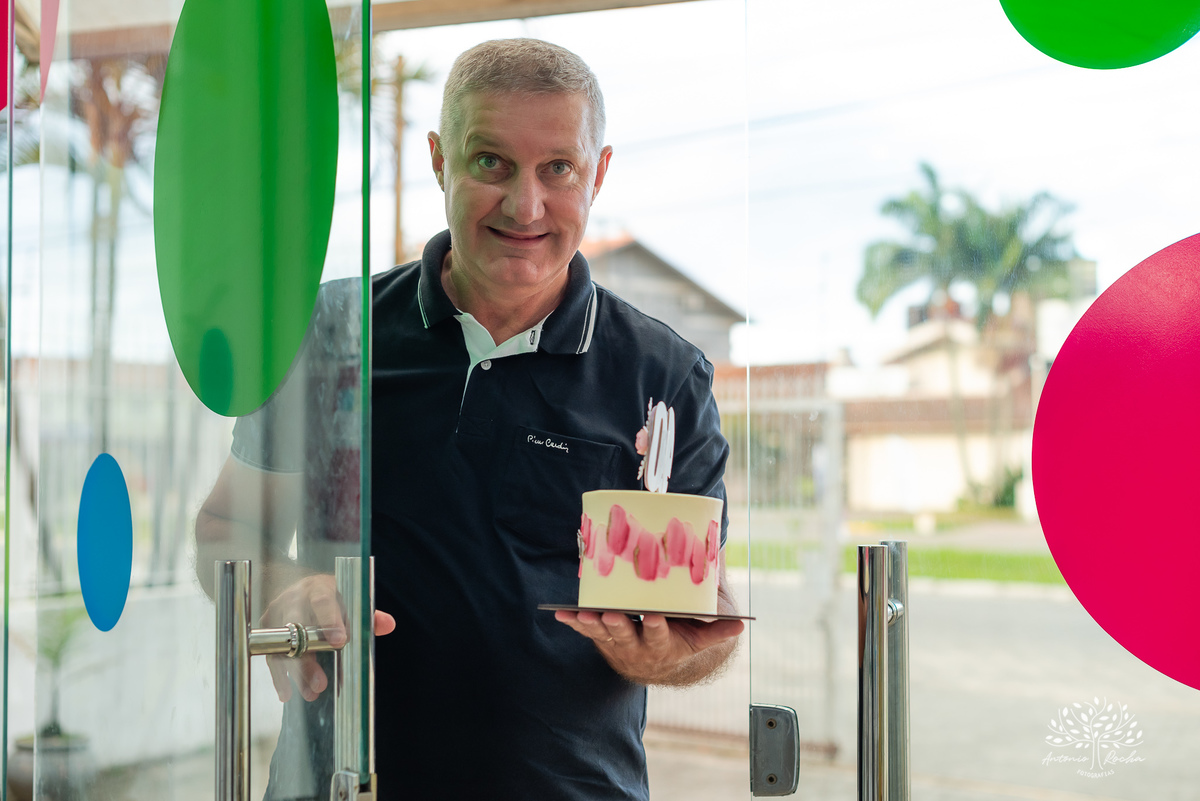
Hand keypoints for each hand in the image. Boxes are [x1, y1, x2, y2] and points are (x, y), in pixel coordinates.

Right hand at [261, 573, 395, 701]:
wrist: (301, 589)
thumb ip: (368, 615)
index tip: (340, 642)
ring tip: (311, 693)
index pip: (323, 602)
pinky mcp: (267, 630)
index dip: (330, 621)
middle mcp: (293, 599)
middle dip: (308, 659)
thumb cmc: (331, 598)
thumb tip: (388, 624)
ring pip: (283, 646)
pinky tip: (287, 692)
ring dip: (296, 672)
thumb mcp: (349, 601)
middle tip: (321, 683)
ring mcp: (276, 615)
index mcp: (318, 588)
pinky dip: (279, 675)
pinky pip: (271, 655)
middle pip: (298, 630)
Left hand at [554, 609, 742, 686]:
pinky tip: (561, 612)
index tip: (654, 615)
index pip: (659, 636)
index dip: (656, 627)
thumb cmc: (681, 642)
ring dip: (591, 624)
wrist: (656, 664)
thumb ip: (717, 631)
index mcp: (663, 646)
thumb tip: (741, 624)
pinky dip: (573, 622)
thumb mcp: (700, 639)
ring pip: (603, 634)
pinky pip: (586, 630)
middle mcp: (638, 648)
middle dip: (618, 624)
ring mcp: (617, 645)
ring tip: (581, 613)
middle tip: (611, 613)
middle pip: (626, 635)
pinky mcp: (602, 639)